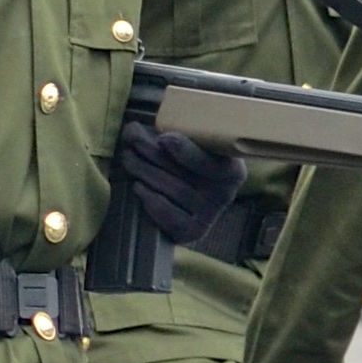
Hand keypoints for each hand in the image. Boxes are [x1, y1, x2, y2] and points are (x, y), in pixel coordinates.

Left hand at [112, 124, 245, 242]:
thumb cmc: (191, 156)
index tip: (162, 138)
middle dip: (153, 154)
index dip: (185, 150)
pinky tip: (138, 186)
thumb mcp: (192, 142)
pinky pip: (169, 216)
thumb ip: (173, 134)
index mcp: (233, 170)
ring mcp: (209, 215)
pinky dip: (151, 200)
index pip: (209, 162)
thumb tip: (133, 131)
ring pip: (172, 191)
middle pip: (184, 174)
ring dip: (145, 171)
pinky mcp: (191, 231)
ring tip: (128, 157)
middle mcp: (225, 195)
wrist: (189, 185)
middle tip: (132, 139)